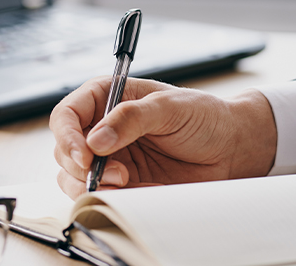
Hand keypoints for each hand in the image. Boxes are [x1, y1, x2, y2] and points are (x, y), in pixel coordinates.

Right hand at [50, 77, 276, 199]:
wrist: (231, 148)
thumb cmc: (204, 117)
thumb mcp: (170, 107)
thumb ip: (131, 117)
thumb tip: (96, 139)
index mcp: (108, 97)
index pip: (66, 115)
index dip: (68, 137)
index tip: (85, 156)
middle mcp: (102, 127)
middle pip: (64, 150)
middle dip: (83, 167)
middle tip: (118, 174)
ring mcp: (110, 157)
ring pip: (72, 178)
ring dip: (94, 186)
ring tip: (129, 182)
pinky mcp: (122, 182)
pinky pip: (100, 196)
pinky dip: (116, 199)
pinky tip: (144, 189)